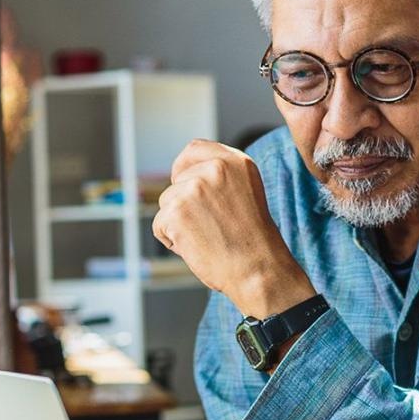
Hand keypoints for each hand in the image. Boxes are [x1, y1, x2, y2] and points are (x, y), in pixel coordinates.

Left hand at [152, 140, 315, 318]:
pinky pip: (160, 225)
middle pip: (176, 181)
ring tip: (207, 237)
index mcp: (236, 161)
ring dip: (178, 223)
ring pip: (166, 204)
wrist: (258, 270)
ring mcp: (194, 188)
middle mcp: (215, 168)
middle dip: (183, 204)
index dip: (184, 167)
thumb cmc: (253, 241)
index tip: (183, 181)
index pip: (194, 149)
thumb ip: (220, 178)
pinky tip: (197, 247)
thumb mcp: (245, 193)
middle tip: (210, 225)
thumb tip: (186, 176)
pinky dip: (172, 241)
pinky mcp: (176, 211)